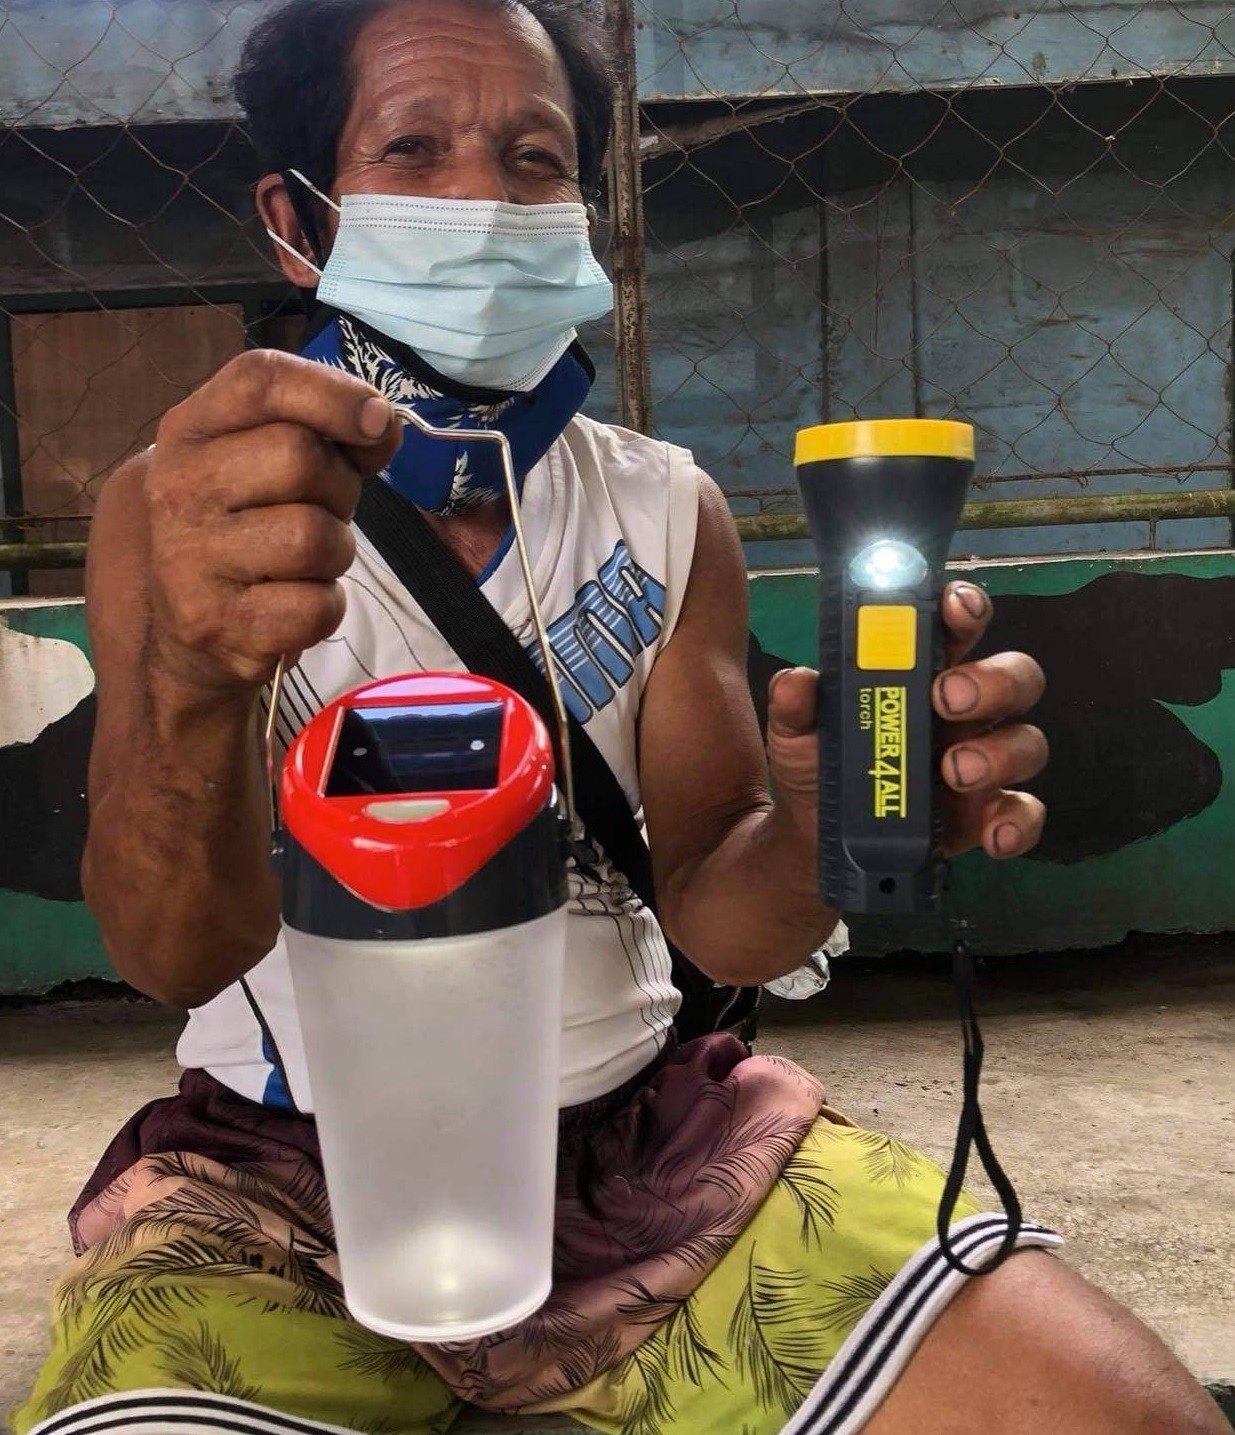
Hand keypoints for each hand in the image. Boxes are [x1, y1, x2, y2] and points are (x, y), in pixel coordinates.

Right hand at [143, 350, 400, 694]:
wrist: (195, 632)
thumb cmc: (251, 532)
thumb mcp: (273, 467)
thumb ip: (327, 433)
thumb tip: (382, 422)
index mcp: (190, 430)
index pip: (261, 380)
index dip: (333, 393)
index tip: (377, 421)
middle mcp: (179, 485)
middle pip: (300, 457)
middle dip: (341, 489)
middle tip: (324, 512)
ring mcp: (190, 555)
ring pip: (314, 536)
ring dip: (336, 553)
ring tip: (306, 562)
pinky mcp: (215, 621)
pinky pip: (316, 605)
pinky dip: (326, 607)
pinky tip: (295, 603)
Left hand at [766, 581, 1047, 861]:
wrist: (816, 840)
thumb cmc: (819, 766)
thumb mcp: (796, 732)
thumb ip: (795, 704)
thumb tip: (797, 682)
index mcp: (921, 675)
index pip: (958, 627)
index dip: (965, 608)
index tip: (955, 606)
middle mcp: (964, 712)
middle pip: (1014, 677)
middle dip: (992, 681)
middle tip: (948, 698)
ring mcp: (983, 762)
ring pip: (1027, 741)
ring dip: (999, 753)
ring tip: (954, 771)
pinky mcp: (987, 814)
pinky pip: (1025, 813)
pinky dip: (1017, 822)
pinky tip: (993, 834)